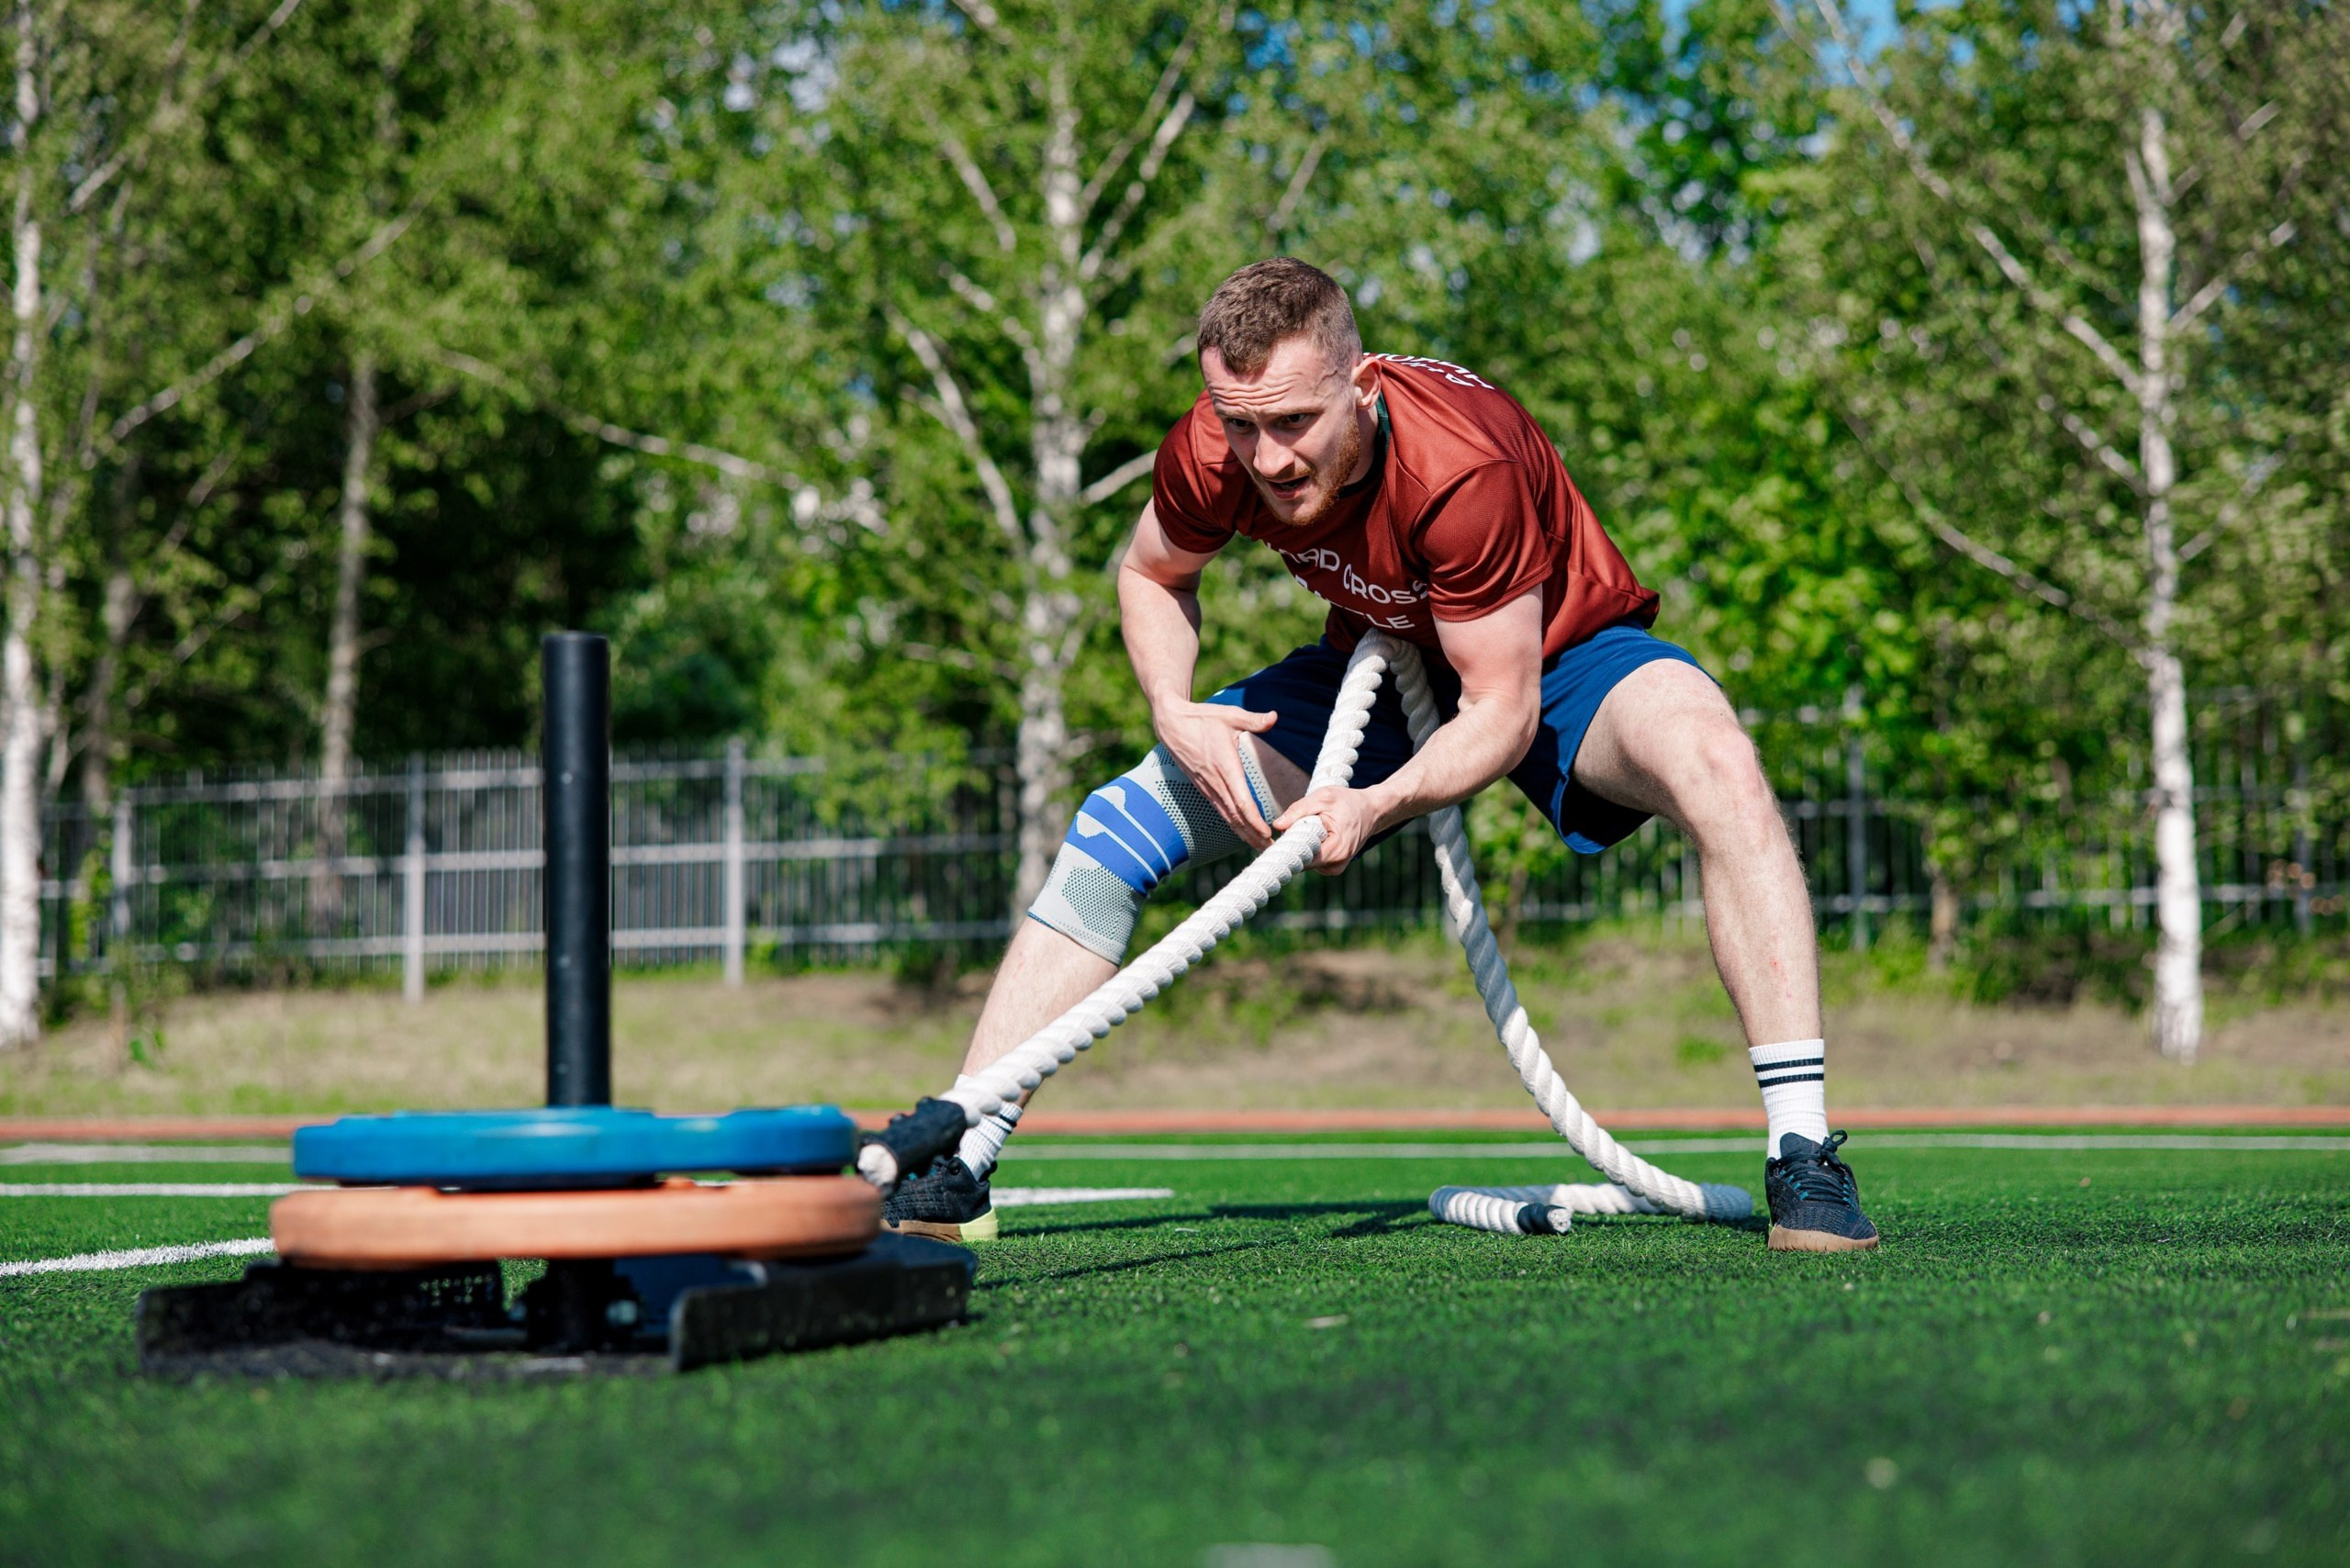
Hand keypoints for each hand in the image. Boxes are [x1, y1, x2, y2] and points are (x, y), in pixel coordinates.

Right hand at [1153, 700, 1279, 847]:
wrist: (1172, 724)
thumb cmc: (1203, 718)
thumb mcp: (1231, 716)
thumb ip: (1254, 720)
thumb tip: (1275, 717)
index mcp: (1225, 767)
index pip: (1242, 801)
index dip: (1255, 820)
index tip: (1267, 832)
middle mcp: (1215, 781)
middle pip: (1236, 816)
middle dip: (1253, 834)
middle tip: (1271, 848)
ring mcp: (1207, 786)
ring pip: (1227, 816)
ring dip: (1243, 833)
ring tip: (1259, 845)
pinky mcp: (1202, 787)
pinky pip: (1219, 809)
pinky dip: (1232, 823)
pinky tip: (1241, 831)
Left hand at [1271, 785, 1387, 874]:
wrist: (1371, 811)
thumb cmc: (1348, 802)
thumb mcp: (1324, 797)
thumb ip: (1299, 810)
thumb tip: (1277, 825)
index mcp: (1336, 850)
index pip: (1301, 858)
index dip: (1286, 848)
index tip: (1277, 838)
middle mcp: (1336, 864)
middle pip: (1300, 861)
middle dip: (1292, 845)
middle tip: (1292, 826)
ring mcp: (1334, 868)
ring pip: (1304, 862)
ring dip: (1300, 846)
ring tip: (1309, 827)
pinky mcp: (1331, 867)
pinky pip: (1310, 860)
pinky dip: (1307, 848)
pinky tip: (1314, 835)